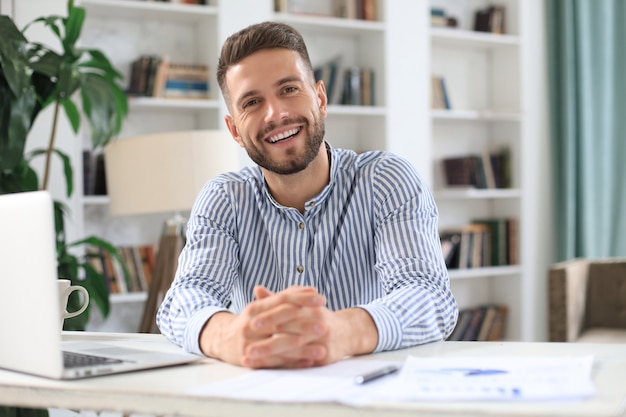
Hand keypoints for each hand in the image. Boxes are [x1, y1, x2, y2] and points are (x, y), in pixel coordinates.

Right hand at [199, 286, 325, 367]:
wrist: (222, 340)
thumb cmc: (250, 321)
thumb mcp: (263, 307)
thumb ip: (286, 298)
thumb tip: (311, 290)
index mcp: (256, 307)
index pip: (281, 300)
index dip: (301, 299)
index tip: (321, 299)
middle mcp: (251, 324)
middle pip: (281, 323)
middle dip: (304, 325)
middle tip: (324, 325)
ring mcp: (250, 343)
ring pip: (279, 345)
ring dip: (302, 348)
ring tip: (321, 349)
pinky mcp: (251, 360)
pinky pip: (275, 362)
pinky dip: (293, 362)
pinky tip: (309, 362)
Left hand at [243, 287, 378, 367]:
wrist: (348, 331)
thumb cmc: (318, 316)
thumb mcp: (301, 303)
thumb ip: (279, 298)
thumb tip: (257, 289)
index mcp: (309, 307)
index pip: (287, 310)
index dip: (269, 316)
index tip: (251, 321)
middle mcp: (316, 322)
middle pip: (289, 331)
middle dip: (267, 340)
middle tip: (247, 346)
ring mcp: (321, 339)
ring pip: (293, 349)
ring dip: (271, 355)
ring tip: (252, 358)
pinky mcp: (324, 355)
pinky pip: (303, 361)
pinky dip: (284, 365)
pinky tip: (269, 368)